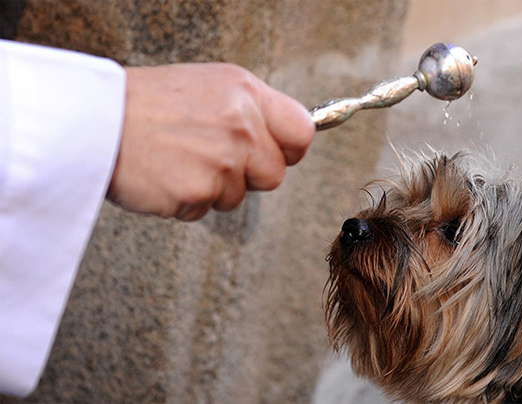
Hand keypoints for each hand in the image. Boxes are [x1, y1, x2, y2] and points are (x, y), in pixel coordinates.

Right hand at [107, 63, 314, 219]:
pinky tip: (165, 176)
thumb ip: (250, 110)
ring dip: (213, 188)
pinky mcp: (197, 192)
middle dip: (248, 175)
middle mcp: (241, 127)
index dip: (290, 149)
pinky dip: (186, 201)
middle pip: (274, 175)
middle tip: (213, 159)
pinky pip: (204, 210)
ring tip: (180, 161)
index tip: (277, 153)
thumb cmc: (147, 102)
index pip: (302, 132)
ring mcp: (221, 162)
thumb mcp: (210, 86)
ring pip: (237, 196)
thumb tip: (280, 137)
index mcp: (247, 94)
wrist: (96, 119)